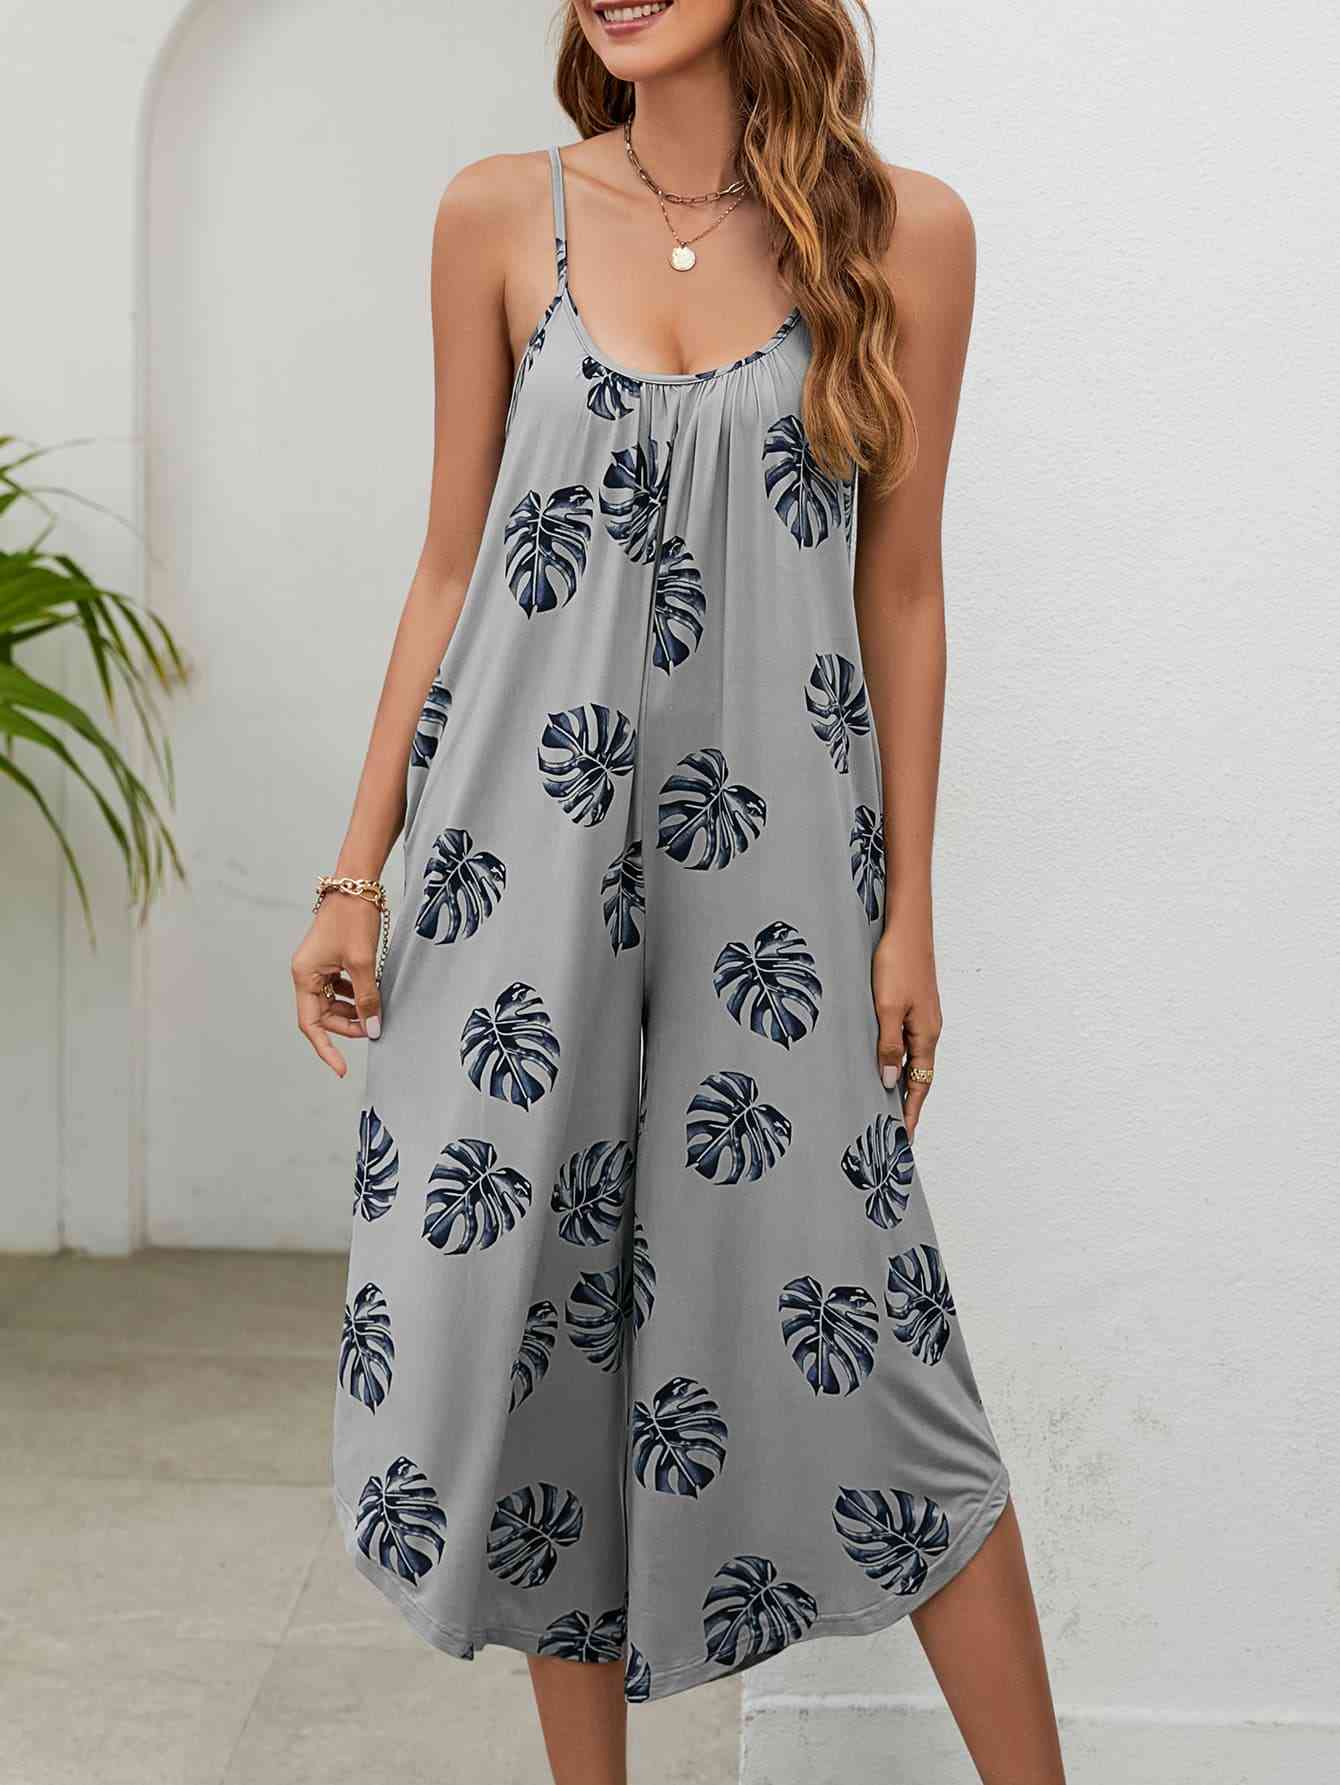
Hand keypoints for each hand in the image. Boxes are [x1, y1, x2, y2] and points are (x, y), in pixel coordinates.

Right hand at [291, 894, 382, 1076]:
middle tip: (373, 1027)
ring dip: (352, 1010)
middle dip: (347, 1025)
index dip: (326, 1049)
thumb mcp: (364, 964)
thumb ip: (367, 999)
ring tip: (374, 1008)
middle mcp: (306, 973)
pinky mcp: (330, 958)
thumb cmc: (354, 919)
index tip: (342, 1068)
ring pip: (332, 1001)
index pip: (311, 1024)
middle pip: (323, 1014)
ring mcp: (317, 966)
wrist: (357, 884)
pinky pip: (339, 986)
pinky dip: (354, 994)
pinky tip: (371, 991)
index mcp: (304, 975)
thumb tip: (372, 1029)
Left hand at [872, 918, 941, 1139]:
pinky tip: (886, 1062)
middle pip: (920, 1076)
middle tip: (897, 1131)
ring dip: (903, 1083)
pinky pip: (907, 1042)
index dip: (912, 1113)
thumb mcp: (887, 1008)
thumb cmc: (898, 962)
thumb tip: (888, 1082)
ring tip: (889, 1105)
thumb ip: (887, 1046)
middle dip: (909, 1104)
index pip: (920, 1085)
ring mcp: (922, 1017)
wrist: (907, 925)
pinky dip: (898, 1060)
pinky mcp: (913, 1004)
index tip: (906, 1139)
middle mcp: (928, 1029)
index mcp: (926, 1035)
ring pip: (913, 1059)